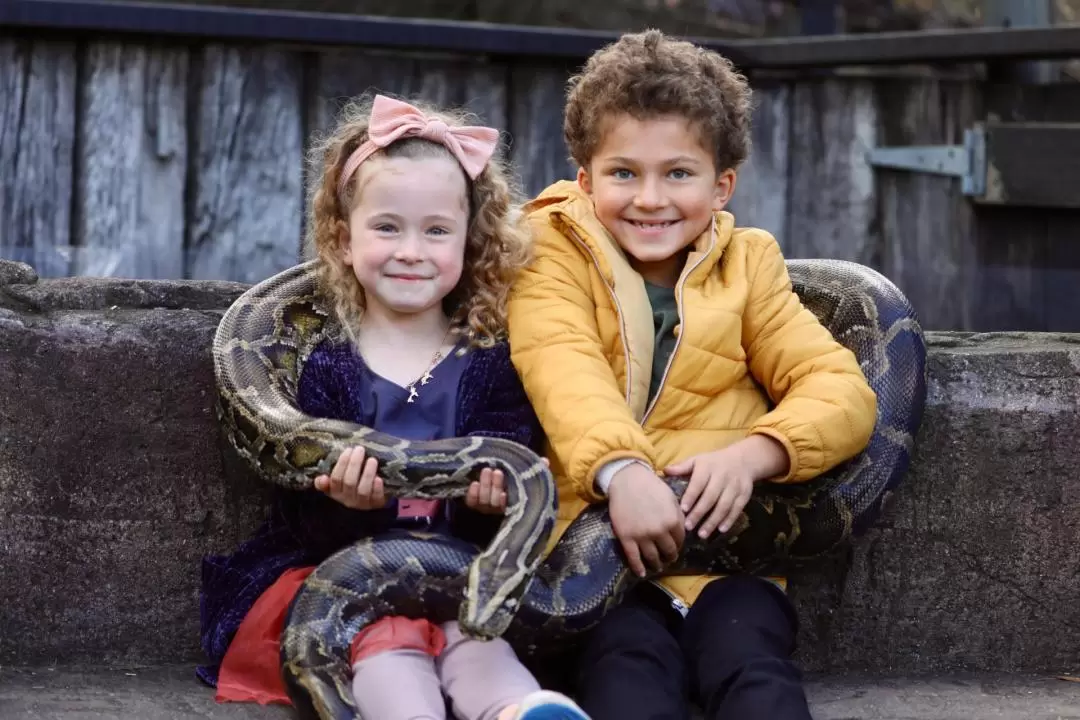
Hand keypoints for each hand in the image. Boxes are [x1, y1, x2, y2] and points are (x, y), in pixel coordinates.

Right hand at [314, 446, 386, 509]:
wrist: (372, 496)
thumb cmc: (353, 481)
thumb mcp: (339, 480)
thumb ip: (329, 478)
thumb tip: (321, 478)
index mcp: (336, 491)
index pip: (335, 479)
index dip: (341, 464)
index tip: (348, 450)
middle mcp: (347, 499)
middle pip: (349, 482)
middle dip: (354, 464)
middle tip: (360, 449)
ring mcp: (362, 503)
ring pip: (362, 490)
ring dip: (367, 474)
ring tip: (372, 460)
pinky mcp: (376, 504)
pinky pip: (376, 498)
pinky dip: (377, 488)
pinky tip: (379, 478)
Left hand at [464, 458, 548, 514]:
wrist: (497, 477)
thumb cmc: (515, 478)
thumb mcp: (527, 474)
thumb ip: (536, 469)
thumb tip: (545, 461)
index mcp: (513, 505)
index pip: (508, 507)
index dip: (505, 502)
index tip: (505, 493)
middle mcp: (498, 509)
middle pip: (494, 503)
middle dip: (495, 487)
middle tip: (497, 471)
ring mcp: (485, 507)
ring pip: (483, 501)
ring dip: (485, 486)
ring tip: (487, 470)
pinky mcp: (474, 503)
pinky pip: (471, 503)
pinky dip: (472, 494)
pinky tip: (474, 484)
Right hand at [465, 468, 506, 514]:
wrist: (494, 492)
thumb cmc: (482, 485)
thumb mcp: (477, 482)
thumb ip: (475, 477)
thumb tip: (479, 468)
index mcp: (472, 502)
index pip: (471, 500)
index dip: (473, 493)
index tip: (475, 483)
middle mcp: (481, 508)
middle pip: (483, 500)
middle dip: (485, 484)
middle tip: (487, 470)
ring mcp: (492, 510)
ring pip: (494, 502)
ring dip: (496, 486)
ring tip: (497, 472)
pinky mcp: (502, 510)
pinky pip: (502, 507)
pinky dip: (502, 501)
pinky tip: (504, 493)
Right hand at [607, 463, 684, 577]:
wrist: (627, 479)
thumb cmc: (651, 485)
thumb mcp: (671, 498)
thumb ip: (678, 515)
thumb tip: (683, 530)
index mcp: (672, 520)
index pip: (679, 540)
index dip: (678, 544)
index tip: (676, 547)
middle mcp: (659, 531)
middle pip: (668, 551)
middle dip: (669, 557)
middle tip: (668, 559)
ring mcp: (642, 536)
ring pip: (652, 557)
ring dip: (656, 564)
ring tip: (657, 566)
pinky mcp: (626, 537)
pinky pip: (633, 558)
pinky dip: (638, 568)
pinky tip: (641, 573)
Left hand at [665, 434, 788, 537]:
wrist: (743, 460)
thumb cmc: (713, 462)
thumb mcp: (698, 460)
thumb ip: (682, 467)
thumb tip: (664, 471)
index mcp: (708, 467)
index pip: (698, 483)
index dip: (691, 496)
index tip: (682, 509)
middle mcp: (722, 476)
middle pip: (711, 496)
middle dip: (699, 513)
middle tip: (688, 527)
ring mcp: (735, 486)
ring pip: (724, 505)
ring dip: (713, 521)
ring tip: (702, 534)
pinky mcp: (745, 494)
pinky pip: (737, 509)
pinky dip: (729, 520)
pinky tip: (720, 530)